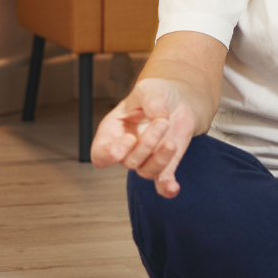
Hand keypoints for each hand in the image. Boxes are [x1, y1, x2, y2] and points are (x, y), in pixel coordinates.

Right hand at [91, 77, 199, 197]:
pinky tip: (173, 188)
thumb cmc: (155, 95)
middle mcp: (126, 150)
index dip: (111, 153)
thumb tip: (159, 118)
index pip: (100, 154)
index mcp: (112, 132)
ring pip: (147, 172)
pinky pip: (163, 183)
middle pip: (130, 161)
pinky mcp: (166, 164)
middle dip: (147, 143)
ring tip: (171, 142)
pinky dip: (167, 188)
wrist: (177, 101)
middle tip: (162, 122)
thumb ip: (152, 101)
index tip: (130, 138)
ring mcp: (146, 159)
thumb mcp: (149, 89)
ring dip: (161, 160)